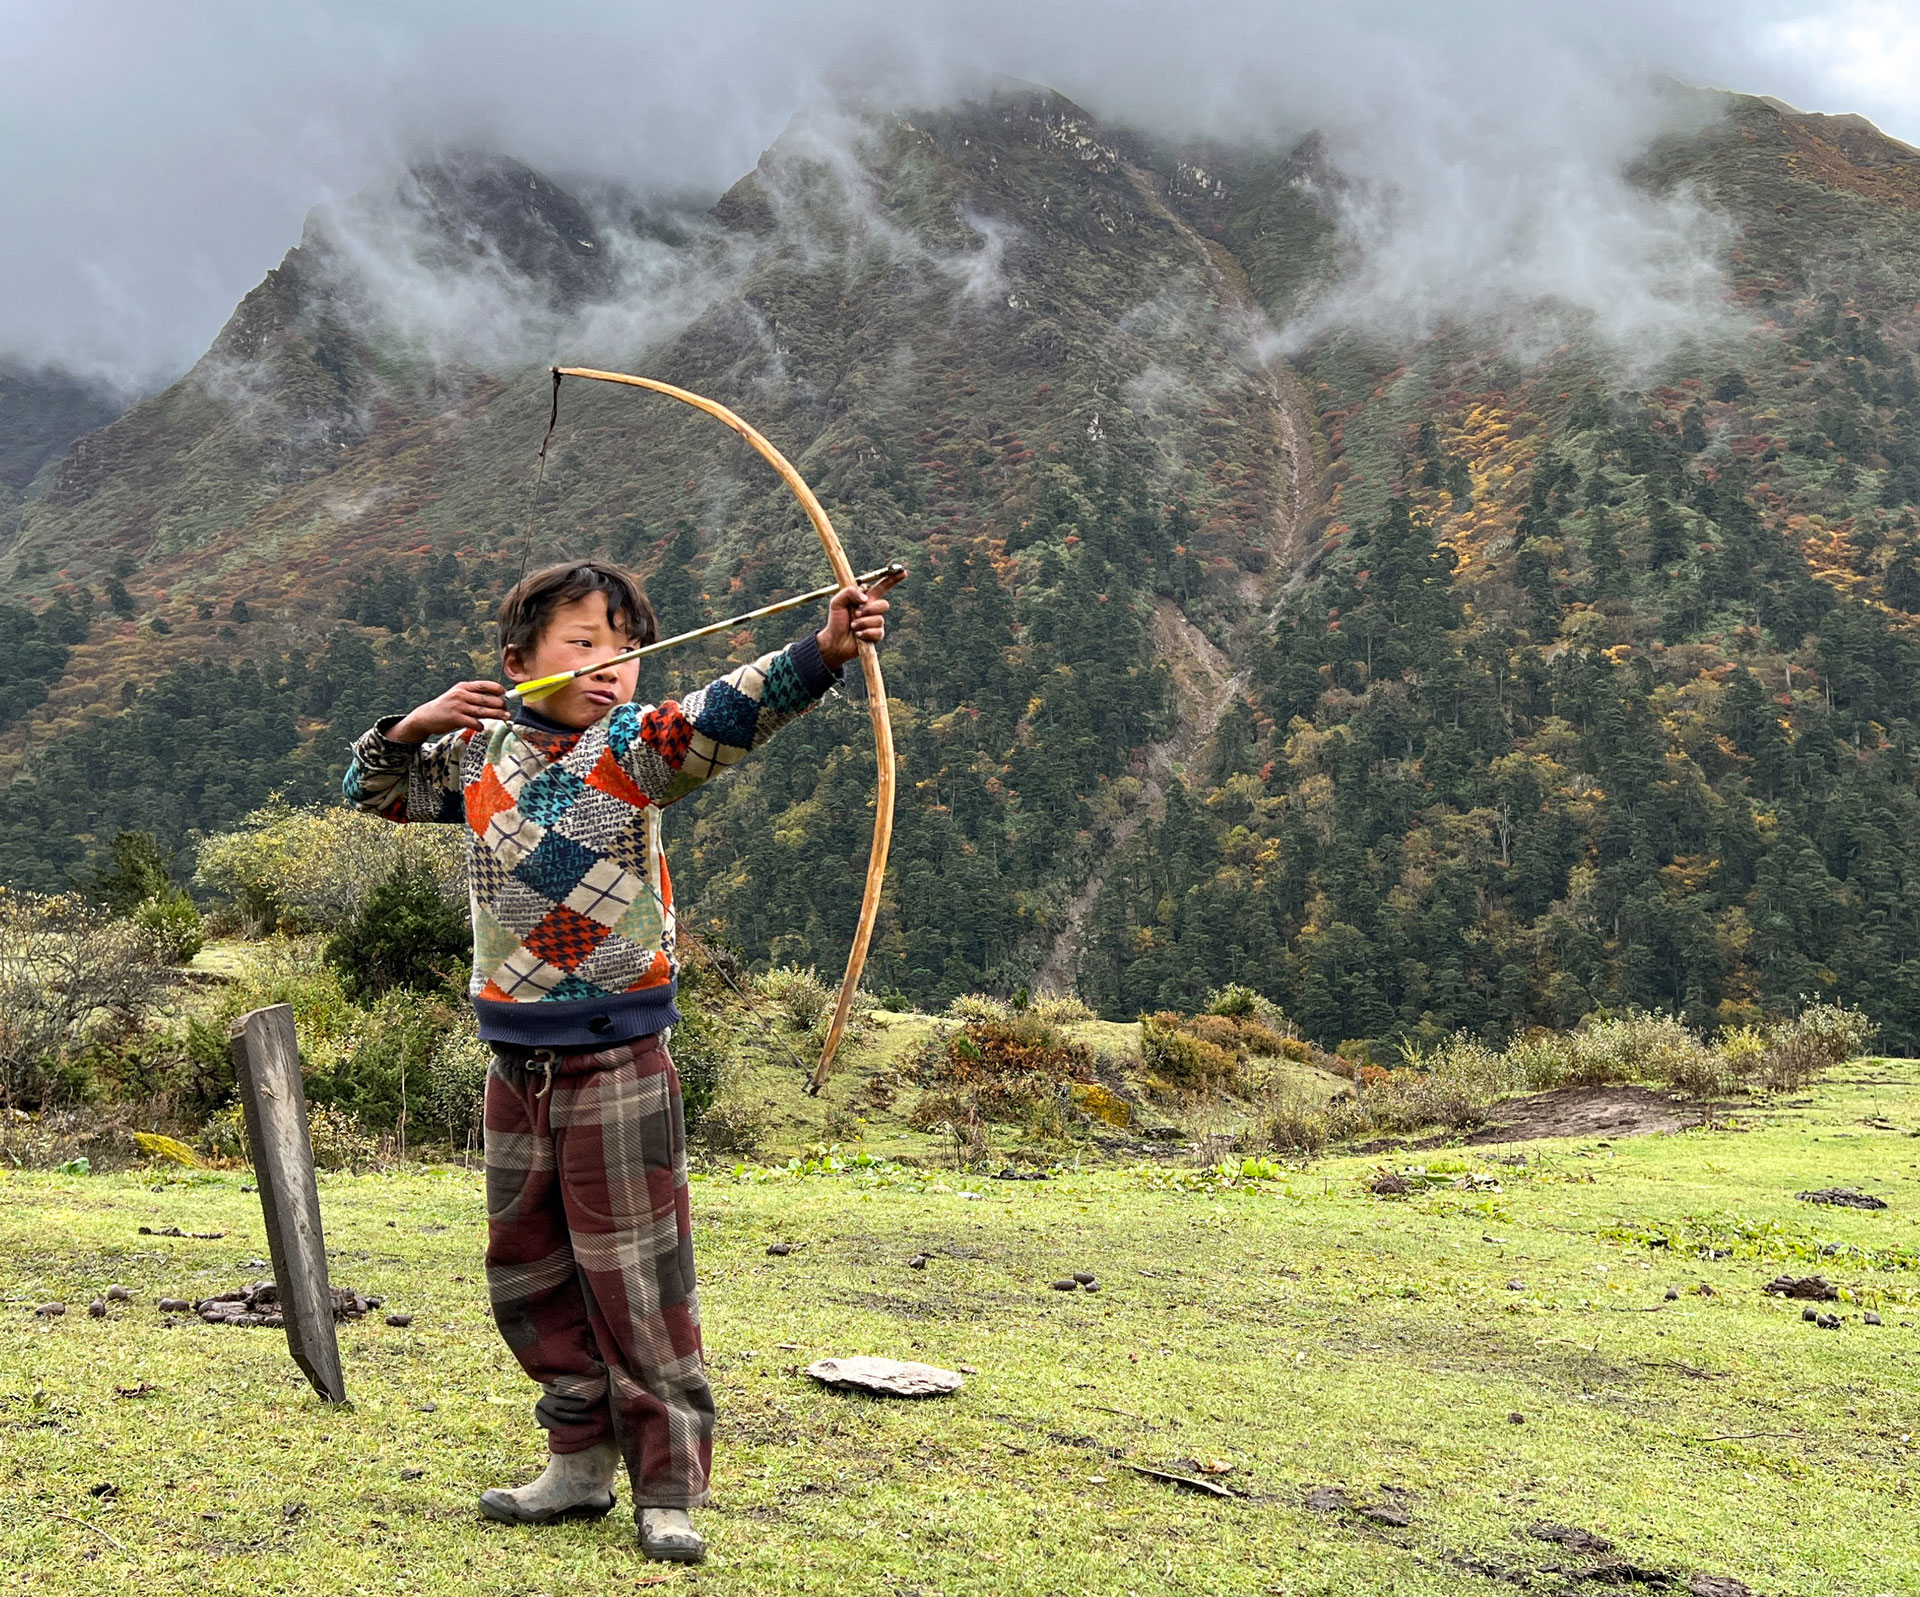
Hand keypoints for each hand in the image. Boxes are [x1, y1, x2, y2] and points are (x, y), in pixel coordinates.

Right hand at [389, 680, 507, 742]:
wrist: (425, 717)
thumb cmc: (446, 707)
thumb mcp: (458, 695)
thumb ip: (473, 696)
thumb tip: (496, 699)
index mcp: (463, 687)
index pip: (484, 685)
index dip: (497, 689)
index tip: (505, 694)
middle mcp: (461, 695)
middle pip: (486, 699)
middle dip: (500, 704)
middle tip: (507, 710)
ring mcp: (458, 706)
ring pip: (483, 711)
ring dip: (497, 715)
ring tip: (506, 717)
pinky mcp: (455, 718)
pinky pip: (473, 722)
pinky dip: (480, 726)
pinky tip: (481, 728)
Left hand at [816, 568, 901, 669]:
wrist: (835, 641)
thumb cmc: (836, 620)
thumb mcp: (837, 601)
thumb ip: (849, 592)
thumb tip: (866, 599)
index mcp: (866, 599)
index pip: (882, 587)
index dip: (893, 579)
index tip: (903, 572)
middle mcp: (873, 610)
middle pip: (884, 605)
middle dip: (870, 609)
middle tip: (857, 614)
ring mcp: (876, 623)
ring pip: (879, 620)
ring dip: (863, 623)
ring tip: (853, 626)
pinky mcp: (877, 636)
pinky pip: (877, 632)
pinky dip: (866, 633)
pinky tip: (858, 635)